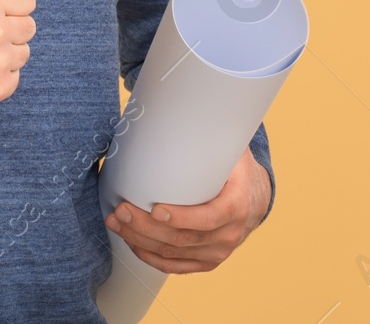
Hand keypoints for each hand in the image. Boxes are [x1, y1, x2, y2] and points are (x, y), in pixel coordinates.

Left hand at [104, 145, 270, 272]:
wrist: (253, 195)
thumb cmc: (232, 168)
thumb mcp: (229, 148)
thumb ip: (208, 132)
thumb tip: (178, 103)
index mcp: (237, 205)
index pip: (209, 218)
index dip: (182, 217)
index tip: (155, 209)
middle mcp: (229, 234)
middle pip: (183, 239)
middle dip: (146, 227)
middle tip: (120, 210)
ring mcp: (217, 251)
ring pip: (174, 254)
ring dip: (141, 240)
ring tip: (116, 222)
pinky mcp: (205, 260)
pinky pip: (176, 266)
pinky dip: (151, 257)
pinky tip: (132, 244)